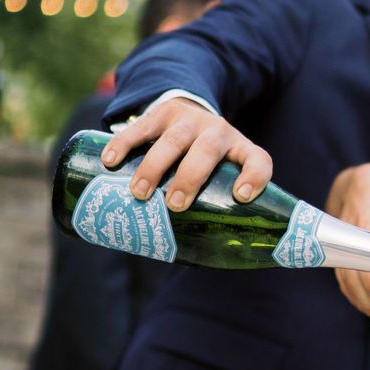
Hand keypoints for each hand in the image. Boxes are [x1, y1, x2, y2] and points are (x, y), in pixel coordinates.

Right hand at [101, 98, 271, 210]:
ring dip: (155, 166)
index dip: (255, 177)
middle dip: (190, 178)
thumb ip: (212, 207)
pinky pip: (141, 127)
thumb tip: (195, 256)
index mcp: (240, 150)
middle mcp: (218, 132)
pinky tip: (111, 162)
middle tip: (173, 204)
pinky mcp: (161, 113)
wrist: (189, 114)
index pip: (259, 160)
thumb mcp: (218, 177)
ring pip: (174, 140)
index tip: (241, 196)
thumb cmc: (206, 162)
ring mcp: (189, 120)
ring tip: (139, 192)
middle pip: (207, 151)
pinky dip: (124, 144)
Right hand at [325, 164, 369, 322]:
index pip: (364, 254)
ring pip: (342, 278)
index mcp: (367, 219)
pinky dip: (354, 292)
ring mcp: (340, 242)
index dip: (368, 278)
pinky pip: (342, 275)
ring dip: (359, 301)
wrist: (358, 180)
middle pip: (349, 274)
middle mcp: (349, 233)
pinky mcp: (338, 249)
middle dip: (364, 300)